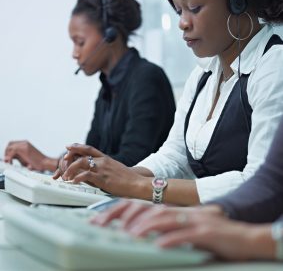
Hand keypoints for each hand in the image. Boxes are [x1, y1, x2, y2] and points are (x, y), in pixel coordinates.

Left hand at [4, 140, 53, 170]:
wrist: (45, 163)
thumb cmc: (38, 162)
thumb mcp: (26, 158)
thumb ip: (18, 156)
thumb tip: (9, 158)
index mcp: (26, 144)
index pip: (13, 144)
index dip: (9, 150)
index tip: (8, 157)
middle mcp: (25, 143)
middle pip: (10, 144)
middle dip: (7, 152)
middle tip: (8, 160)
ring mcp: (24, 145)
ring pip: (9, 148)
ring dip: (8, 155)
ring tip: (10, 162)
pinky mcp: (23, 150)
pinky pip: (11, 152)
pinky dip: (9, 158)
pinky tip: (11, 162)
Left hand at [59, 143, 148, 196]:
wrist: (137, 183)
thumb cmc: (127, 178)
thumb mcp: (114, 169)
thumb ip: (103, 168)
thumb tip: (91, 172)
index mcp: (106, 158)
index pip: (89, 148)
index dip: (78, 146)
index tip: (68, 147)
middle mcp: (103, 161)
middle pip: (83, 154)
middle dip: (70, 156)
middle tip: (62, 161)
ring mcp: (102, 169)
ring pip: (82, 163)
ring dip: (70, 168)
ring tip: (65, 176)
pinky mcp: (103, 179)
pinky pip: (86, 175)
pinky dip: (77, 178)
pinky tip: (73, 181)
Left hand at [110, 204, 271, 260]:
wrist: (243, 237)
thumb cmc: (213, 236)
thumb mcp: (185, 230)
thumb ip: (167, 229)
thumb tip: (144, 234)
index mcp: (174, 212)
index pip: (145, 207)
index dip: (122, 211)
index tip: (101, 219)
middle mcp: (182, 212)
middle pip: (150, 210)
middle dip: (126, 216)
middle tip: (106, 225)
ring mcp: (194, 220)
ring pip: (165, 219)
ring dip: (146, 226)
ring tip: (130, 234)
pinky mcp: (206, 232)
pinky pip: (186, 235)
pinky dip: (171, 239)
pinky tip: (159, 246)